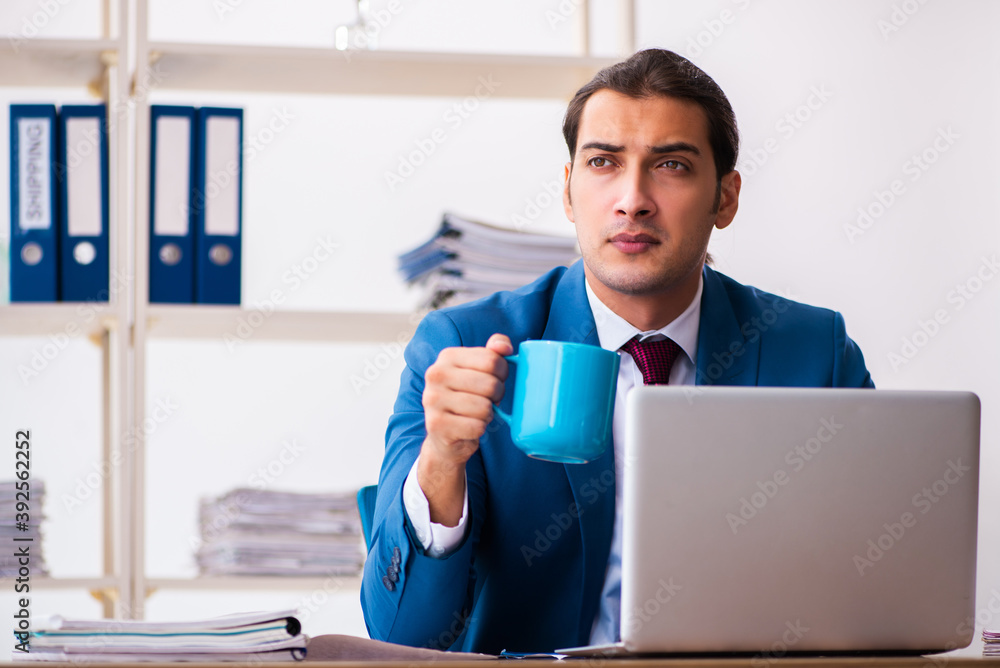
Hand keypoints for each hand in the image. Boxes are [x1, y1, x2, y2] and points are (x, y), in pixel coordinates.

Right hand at [418, 333, 511, 525]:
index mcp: (447, 356)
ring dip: (488, 414)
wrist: (445, 434)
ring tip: (477, 413)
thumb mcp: (480, 371)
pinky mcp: (436, 424)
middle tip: (488, 400)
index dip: (502, 373)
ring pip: (484, 407)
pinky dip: (479, 429)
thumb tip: (505, 347)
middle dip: (497, 395)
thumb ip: (494, 353)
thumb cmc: (468, 397)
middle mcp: (435, 374)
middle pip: (490, 384)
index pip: (492, 360)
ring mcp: (433, 399)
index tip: (495, 380)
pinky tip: (469, 426)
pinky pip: (476, 427)